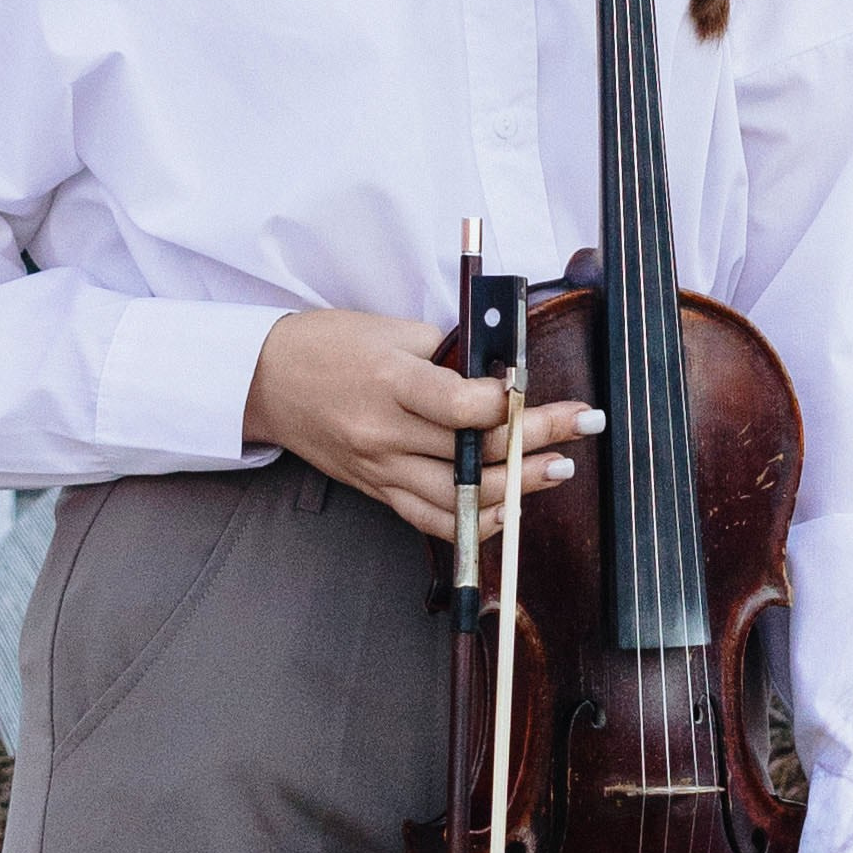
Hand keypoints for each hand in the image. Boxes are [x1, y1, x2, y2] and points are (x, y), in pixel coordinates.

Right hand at [243, 308, 603, 543]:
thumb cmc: (331, 344)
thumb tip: (502, 372)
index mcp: (388, 382)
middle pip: (471, 450)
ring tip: (561, 469)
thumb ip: (447, 352)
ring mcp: (381, 469)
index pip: (457, 405)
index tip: (535, 388)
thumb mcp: (390, 330)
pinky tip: (511, 511)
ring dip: (518, 486)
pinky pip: (432, 520)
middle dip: (536, 438)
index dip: (504, 402)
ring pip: (460, 495)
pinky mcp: (377, 491)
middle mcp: (384, 433)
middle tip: (584, 424)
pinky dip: (475, 522)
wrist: (268, 381)